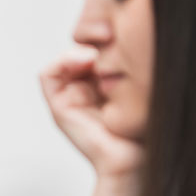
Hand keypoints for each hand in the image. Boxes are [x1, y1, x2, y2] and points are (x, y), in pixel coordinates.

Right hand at [39, 47, 142, 179]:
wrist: (136, 161)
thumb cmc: (147, 130)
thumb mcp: (146, 89)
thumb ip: (136, 67)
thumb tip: (132, 36)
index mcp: (105, 86)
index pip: (96, 50)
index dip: (105, 39)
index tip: (122, 34)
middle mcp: (85, 91)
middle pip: (79, 52)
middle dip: (92, 42)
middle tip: (112, 36)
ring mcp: (70, 99)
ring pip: (64, 60)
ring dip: (78, 50)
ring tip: (99, 51)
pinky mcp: (59, 109)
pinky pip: (49, 75)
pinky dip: (63, 61)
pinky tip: (88, 59)